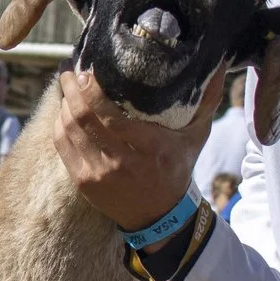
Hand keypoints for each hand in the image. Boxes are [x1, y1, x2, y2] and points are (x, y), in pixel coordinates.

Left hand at [49, 66, 224, 232]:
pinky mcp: (83, 182)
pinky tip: (64, 109)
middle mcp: (122, 162)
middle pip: (83, 117)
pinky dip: (60, 124)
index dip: (93, 89)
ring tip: (67, 83)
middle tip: (71, 68)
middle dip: (72, 88)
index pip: (111, 115)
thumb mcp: (196, 136)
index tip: (89, 69)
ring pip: (69, 129)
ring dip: (63, 102)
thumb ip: (206, 101)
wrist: (160, 215)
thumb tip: (219, 65)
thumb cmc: (177, 168)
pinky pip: (62, 146)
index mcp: (151, 148)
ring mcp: (99, 174)